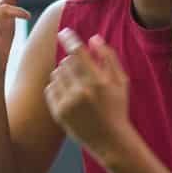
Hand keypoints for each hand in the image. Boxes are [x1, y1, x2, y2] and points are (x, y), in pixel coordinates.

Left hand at [45, 29, 131, 162]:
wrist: (110, 140)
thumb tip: (93, 38)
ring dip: (64, 75)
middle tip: (82, 74)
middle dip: (72, 63)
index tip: (64, 32)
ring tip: (77, 87)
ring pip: (56, 74)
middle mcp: (82, 91)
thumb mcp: (121, 82)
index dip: (70, 39)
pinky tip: (70, 97)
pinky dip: (57, 89)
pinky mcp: (58, 112)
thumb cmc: (117, 108)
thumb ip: (109, 58)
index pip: (79, 53)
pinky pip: (50, 89)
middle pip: (66, 62)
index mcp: (99, 81)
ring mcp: (68, 103)